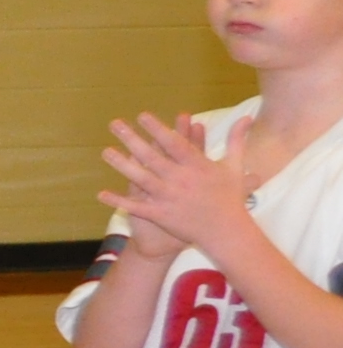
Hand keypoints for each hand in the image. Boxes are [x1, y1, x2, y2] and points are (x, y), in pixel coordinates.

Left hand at [103, 110, 247, 258]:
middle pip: (152, 157)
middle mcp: (181, 180)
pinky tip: (101, 194)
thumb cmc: (230, 197)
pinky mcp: (161, 215)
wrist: (226, 232)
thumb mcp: (235, 167)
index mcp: (198, 166)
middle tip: (115, 124)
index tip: (142, 115)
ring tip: (105, 151)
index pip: (174, 143)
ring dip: (122, 165)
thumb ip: (236, 140)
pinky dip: (119, 201)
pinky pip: (136, 207)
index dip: (158, 129)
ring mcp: (169, 198)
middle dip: (133, 139)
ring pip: (141, 179)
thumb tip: (247, 117)